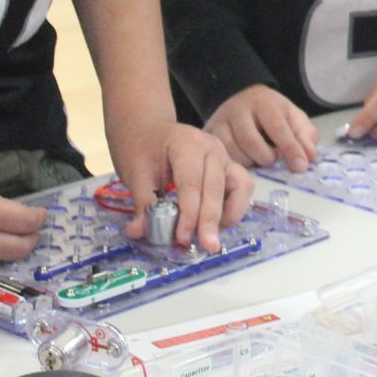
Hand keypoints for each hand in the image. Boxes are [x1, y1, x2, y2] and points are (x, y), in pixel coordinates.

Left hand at [106, 107, 254, 252]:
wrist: (148, 129)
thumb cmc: (141, 148)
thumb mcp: (135, 173)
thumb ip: (142, 203)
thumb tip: (138, 233)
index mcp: (187, 143)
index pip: (191, 182)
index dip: (189, 213)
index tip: (182, 239)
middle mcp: (212, 147)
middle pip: (217, 186)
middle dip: (211, 219)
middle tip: (206, 246)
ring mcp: (224, 156)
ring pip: (241, 186)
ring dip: (229, 213)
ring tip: (209, 234)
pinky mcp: (229, 167)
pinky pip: (241, 189)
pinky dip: (232, 208)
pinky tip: (214, 224)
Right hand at [206, 84, 319, 171]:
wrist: (239, 98)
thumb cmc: (270, 112)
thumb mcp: (292, 116)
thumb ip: (304, 135)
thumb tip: (309, 157)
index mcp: (263, 102)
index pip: (277, 127)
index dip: (290, 148)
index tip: (300, 167)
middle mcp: (238, 110)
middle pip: (251, 142)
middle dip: (267, 157)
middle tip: (274, 158)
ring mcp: (219, 122)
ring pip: (233, 152)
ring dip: (251, 162)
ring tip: (258, 158)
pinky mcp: (209, 135)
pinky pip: (220, 157)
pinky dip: (235, 164)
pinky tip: (244, 161)